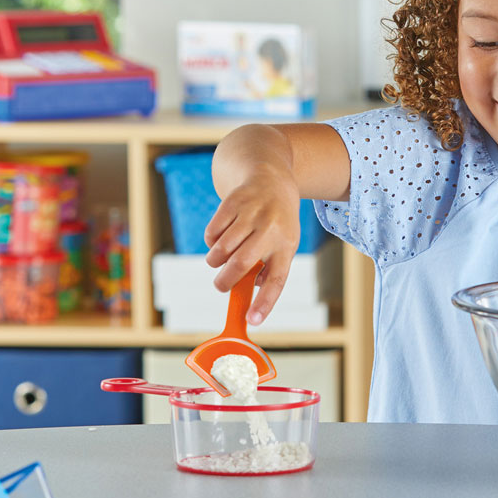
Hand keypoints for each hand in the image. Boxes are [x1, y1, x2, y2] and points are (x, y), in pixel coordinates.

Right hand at [203, 171, 301, 324]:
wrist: (271, 177)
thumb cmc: (276, 221)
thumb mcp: (283, 244)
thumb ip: (269, 268)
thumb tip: (250, 291)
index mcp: (286, 245)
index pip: (276, 279)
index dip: (264, 302)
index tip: (251, 320)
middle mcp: (271, 229)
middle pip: (241, 264)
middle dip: (224, 281)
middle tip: (220, 286)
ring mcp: (251, 213)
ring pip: (222, 249)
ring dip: (215, 261)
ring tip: (218, 260)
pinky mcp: (233, 202)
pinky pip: (212, 232)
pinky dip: (210, 242)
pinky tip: (218, 239)